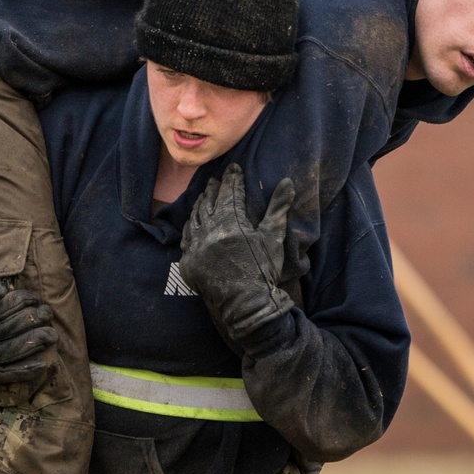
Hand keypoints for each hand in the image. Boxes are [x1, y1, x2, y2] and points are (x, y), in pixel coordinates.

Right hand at [0, 281, 57, 401]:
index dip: (24, 301)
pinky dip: (29, 370)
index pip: (4, 307)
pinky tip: (45, 363)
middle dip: (35, 318)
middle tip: (48, 314)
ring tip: (52, 334)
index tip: (35, 298)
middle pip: (13, 328)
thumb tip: (3, 290)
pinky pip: (9, 374)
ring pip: (14, 350)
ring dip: (38, 341)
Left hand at [179, 163, 295, 353]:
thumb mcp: (273, 237)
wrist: (246, 305)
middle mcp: (209, 232)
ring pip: (195, 218)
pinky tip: (193, 222)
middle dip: (214, 189)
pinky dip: (190, 227)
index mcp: (230, 223)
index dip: (233, 179)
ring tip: (204, 196)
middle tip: (217, 179)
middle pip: (209, 203)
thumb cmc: (263, 270)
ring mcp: (196, 248)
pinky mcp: (189, 264)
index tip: (234, 168)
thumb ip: (278, 208)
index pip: (230, 193)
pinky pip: (186, 239)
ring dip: (200, 204)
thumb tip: (287, 182)